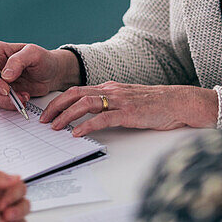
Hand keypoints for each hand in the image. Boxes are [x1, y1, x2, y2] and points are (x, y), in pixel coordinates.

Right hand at [0, 42, 79, 110]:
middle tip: (17, 97)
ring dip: (7, 101)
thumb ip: (18, 61)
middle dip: (0, 95)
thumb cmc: (43, 59)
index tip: (5, 89)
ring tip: (24, 97)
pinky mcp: (2, 92)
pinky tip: (23, 99)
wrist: (52, 74)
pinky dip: (11, 104)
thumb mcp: (34, 54)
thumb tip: (5, 75)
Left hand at [40, 83, 218, 135]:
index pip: (76, 90)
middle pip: (75, 94)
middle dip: (56, 106)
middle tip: (43, 120)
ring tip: (55, 127)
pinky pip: (103, 118)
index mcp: (109, 88)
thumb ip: (110, 104)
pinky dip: (87, 125)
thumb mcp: (128, 100)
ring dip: (66, 116)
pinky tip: (77, 134)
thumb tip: (91, 116)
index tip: (46, 112)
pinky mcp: (129, 113)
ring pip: (85, 104)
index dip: (58, 100)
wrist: (179, 102)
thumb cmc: (156, 105)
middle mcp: (111, 91)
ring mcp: (120, 101)